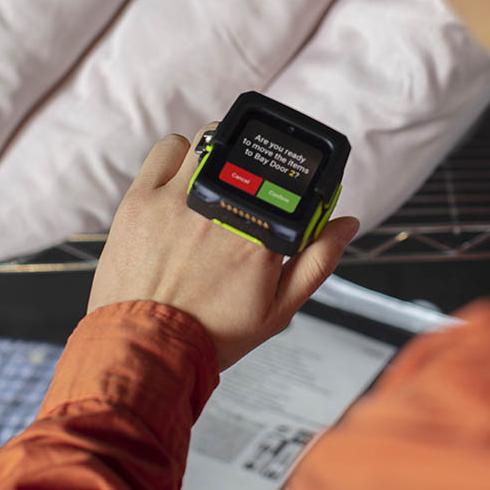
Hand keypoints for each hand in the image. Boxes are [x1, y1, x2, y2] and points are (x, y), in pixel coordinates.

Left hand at [87, 124, 360, 369]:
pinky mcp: (142, 198)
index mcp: (261, 234)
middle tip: (242, 188)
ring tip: (210, 185)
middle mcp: (223, 209)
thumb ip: (318, 262)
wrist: (148, 349)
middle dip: (250, 164)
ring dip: (216, 154)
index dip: (289, 178)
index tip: (281, 188)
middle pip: (248, 151)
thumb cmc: (210, 334)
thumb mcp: (279, 310)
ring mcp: (179, 199)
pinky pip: (168, 148)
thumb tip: (347, 223)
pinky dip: (178, 155)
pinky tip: (180, 181)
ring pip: (209, 140)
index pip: (289, 180)